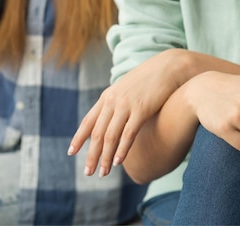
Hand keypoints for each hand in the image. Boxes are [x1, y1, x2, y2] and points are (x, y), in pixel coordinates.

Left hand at [68, 50, 188, 176]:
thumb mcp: (128, 87)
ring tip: (103, 173)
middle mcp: (113, 101)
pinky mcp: (141, 109)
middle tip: (88, 172)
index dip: (79, 138)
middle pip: (97, 133)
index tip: (71, 152)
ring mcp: (126, 105)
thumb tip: (113, 116)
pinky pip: (128, 134)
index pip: (88, 121)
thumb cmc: (151, 78)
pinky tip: (117, 162)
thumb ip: (118, 101)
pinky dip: (121, 149)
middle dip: (91, 155)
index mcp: (108, 96)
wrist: (169, 67)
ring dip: (104, 157)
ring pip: (110, 136)